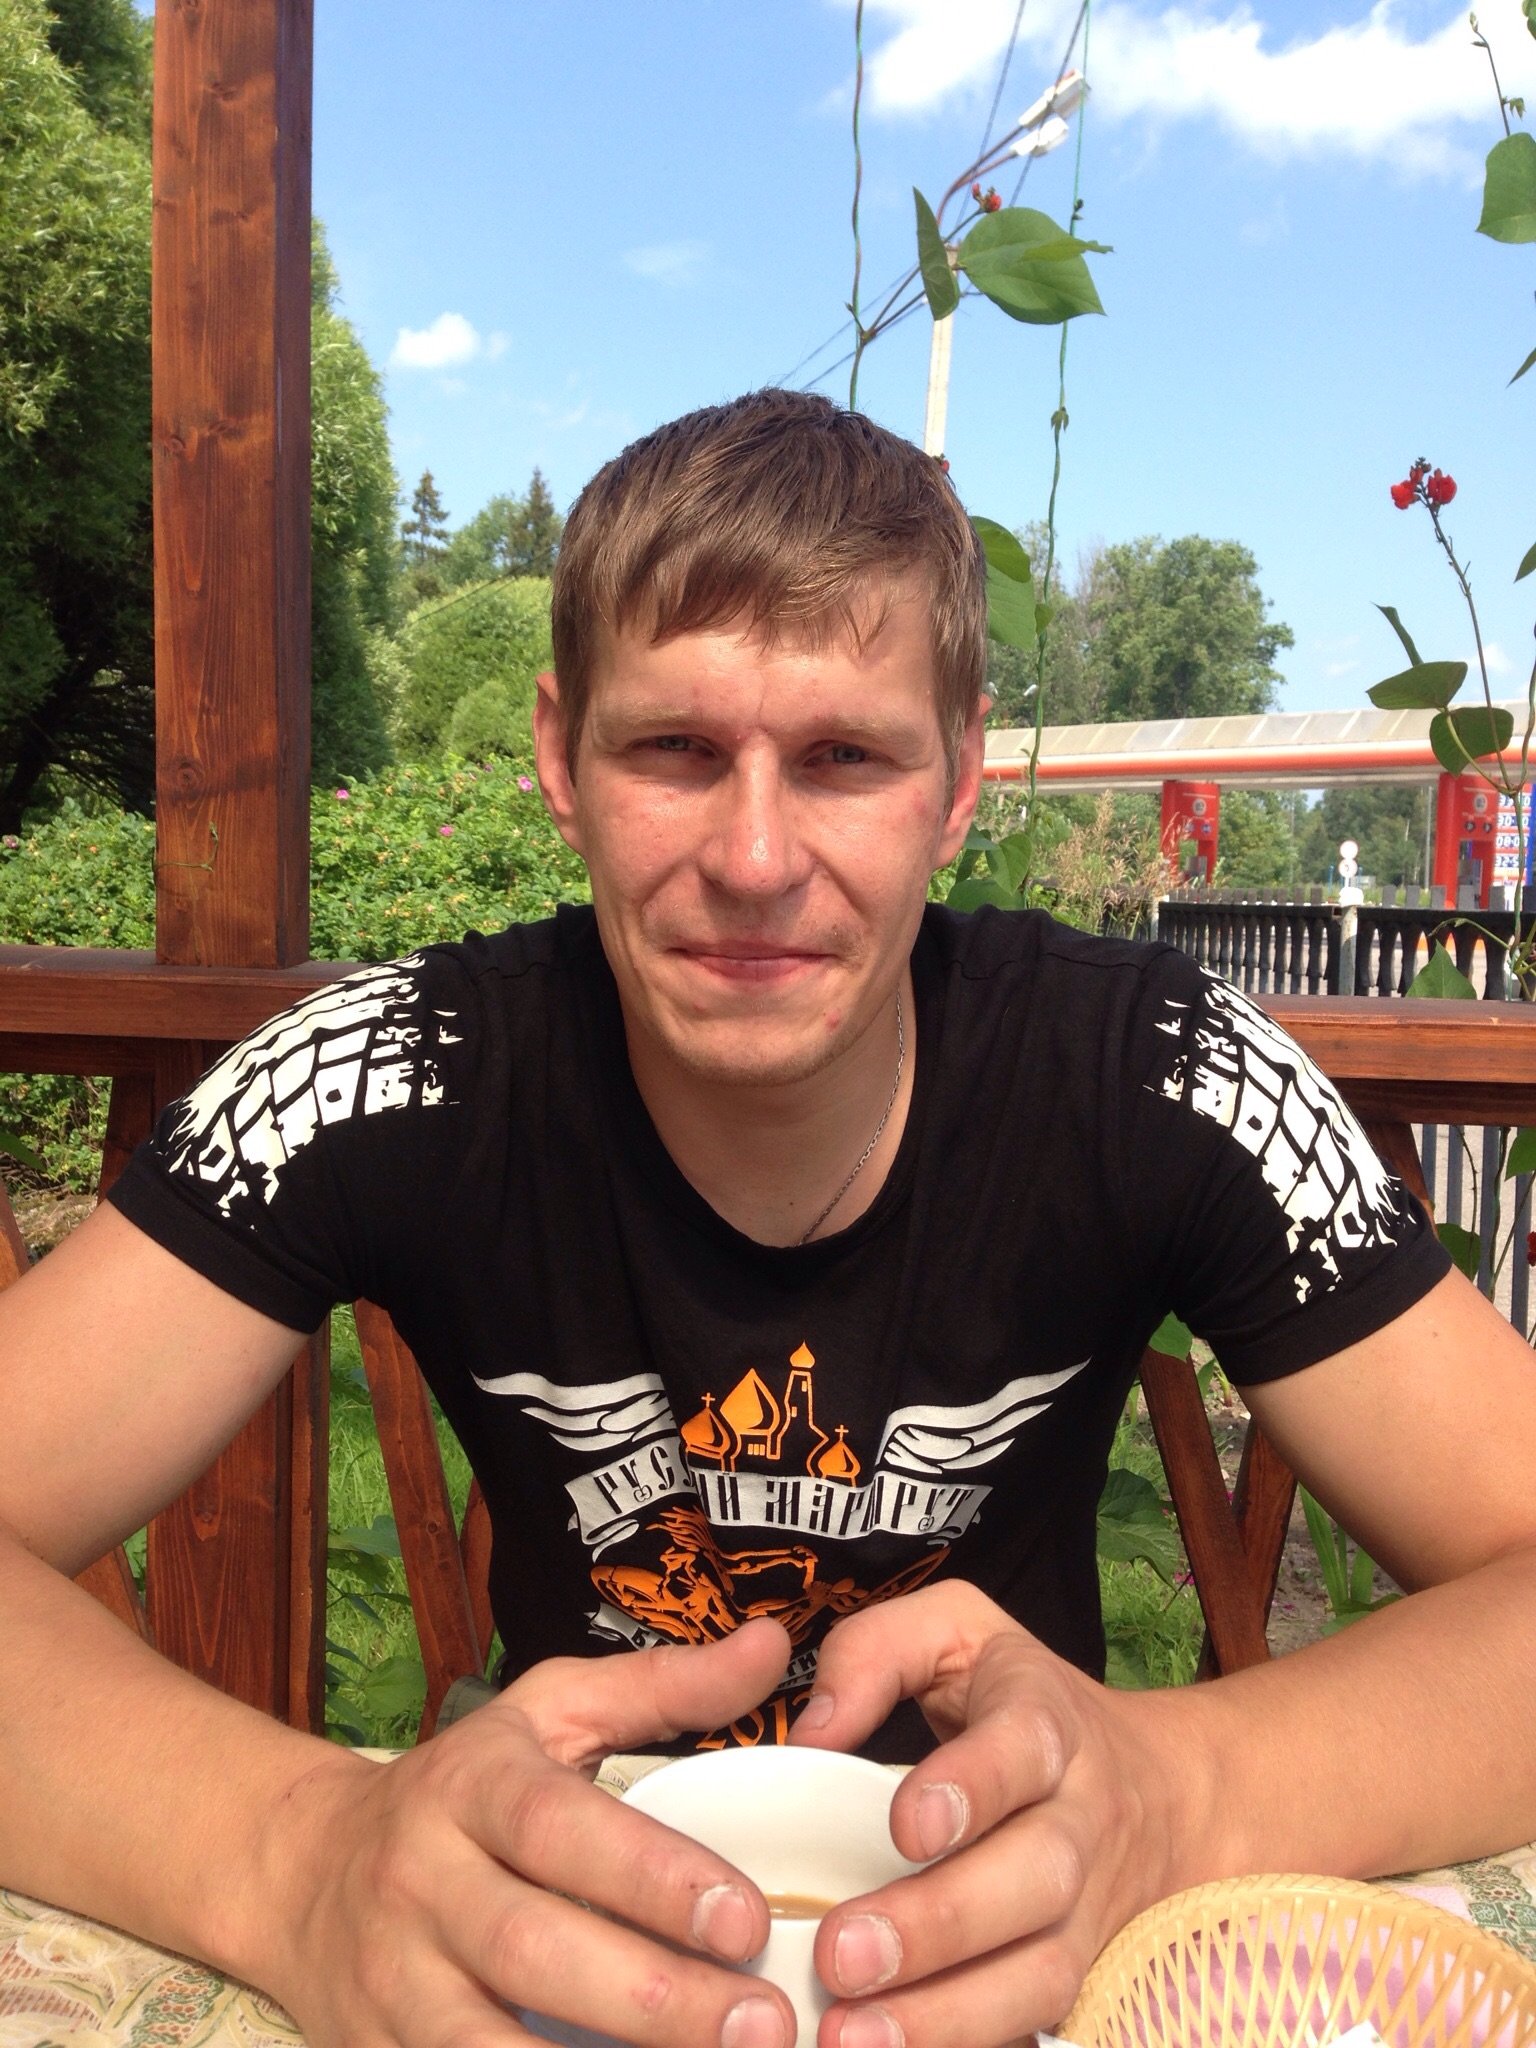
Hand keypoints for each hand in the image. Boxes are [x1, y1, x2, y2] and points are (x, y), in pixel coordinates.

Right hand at [256, 1620, 800, 2047]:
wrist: (300, 1869)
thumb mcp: (549, 1713)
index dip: (649, 1875)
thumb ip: (663, 1687)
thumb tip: (774, 1645)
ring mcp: (388, 1981)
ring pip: (483, 2045)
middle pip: (531, 1948)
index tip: (746, 1918)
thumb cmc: (463, 1788)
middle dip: (652, 1997)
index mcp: (470, 1786)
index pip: (556, 1828)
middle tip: (762, 2027)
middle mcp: (420, 1881)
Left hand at [790, 1581, 1196, 2047]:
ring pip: (1043, 1972)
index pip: (1023, 1748)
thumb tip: (812, 1732)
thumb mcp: (955, 1633)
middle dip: (940, 1923)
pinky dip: (976, 2046)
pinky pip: (1043, 2027)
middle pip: (1035, 1879)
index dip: (973, 1786)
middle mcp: (1082, 1821)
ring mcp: (1091, 1912)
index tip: (906, 1825)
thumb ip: (875, 1654)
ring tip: (853, 2038)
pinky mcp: (1086, 1980)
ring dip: (950, 2014)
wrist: (1164, 1790)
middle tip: (843, 1954)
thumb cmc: (1018, 1701)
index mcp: (1048, 1724)